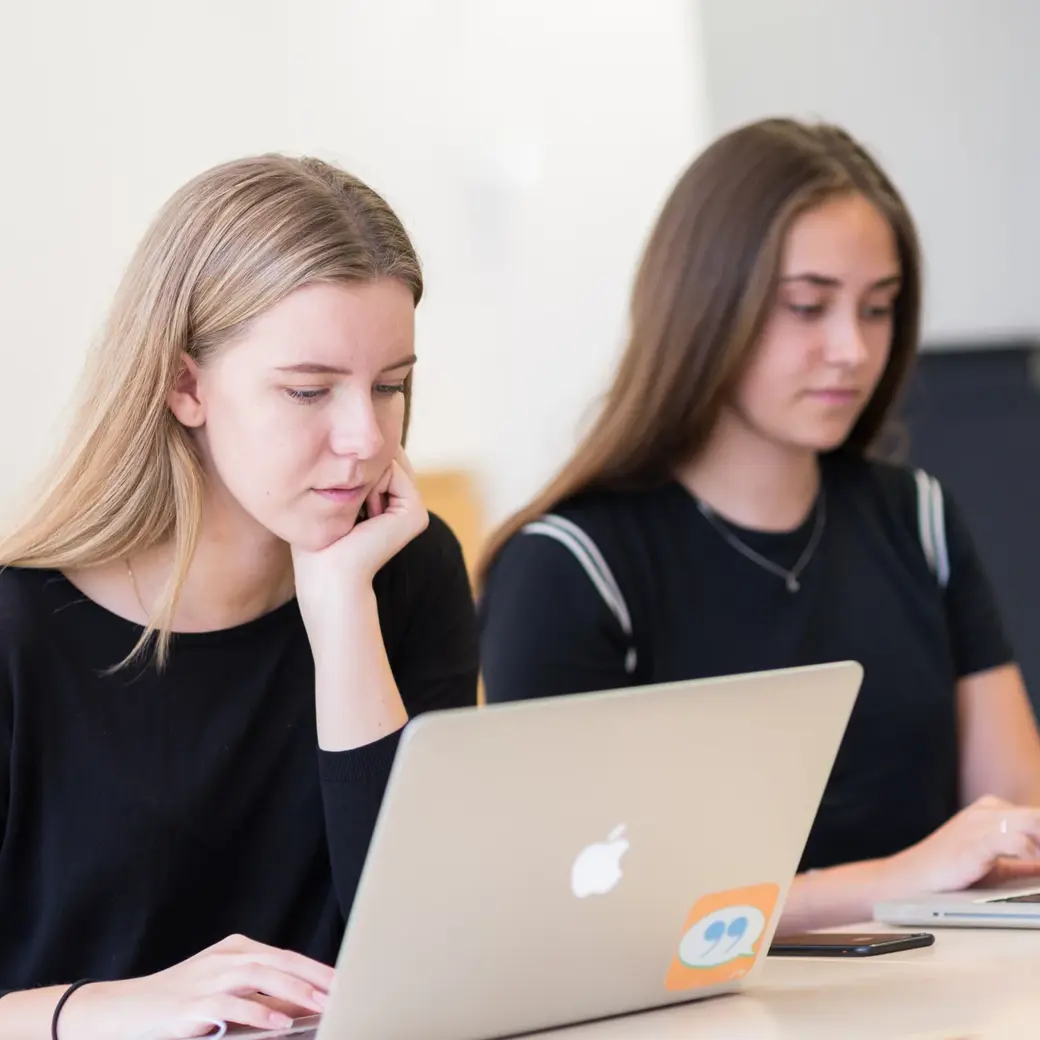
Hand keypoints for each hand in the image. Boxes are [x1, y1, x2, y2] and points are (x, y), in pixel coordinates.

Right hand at [62, 934, 332, 1039]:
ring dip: (295, 990)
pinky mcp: (191, 1004)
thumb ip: (259, 996)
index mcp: (236, 950)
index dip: (318, 969)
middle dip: (316, 976)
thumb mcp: (222, 993)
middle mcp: (225, 957)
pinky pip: (232, 1005)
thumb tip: (300, 1005)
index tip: (346, 981)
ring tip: (322, 1003)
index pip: (287, 956)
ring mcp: (208, 978)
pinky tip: (279, 1022)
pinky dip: (258, 1012)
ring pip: (261, 975)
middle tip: (345, 990)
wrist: (120, 1013)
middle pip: (281, 961)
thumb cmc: (176, 1005)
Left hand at [292, 448, 427, 613]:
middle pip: (383, 457)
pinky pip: (393, 471)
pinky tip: (362, 513)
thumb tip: (350, 441)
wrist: (326, 575)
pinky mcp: (416, 514)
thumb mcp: (328, 498)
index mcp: (388, 503)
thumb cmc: (317, 541)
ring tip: (353, 513)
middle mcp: (404, 505)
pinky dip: (371, 481)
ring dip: (361, 476)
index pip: (374, 460)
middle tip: (343, 506)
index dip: (350, 465)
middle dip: (358, 468)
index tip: (331, 497)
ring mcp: (414, 509)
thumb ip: (344, 471)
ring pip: (387, 460)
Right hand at [881, 795, 1039, 895]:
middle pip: (1037, 815)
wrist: (914, 876)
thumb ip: (1024, 864)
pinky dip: (1030, 852)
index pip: (1037, 817)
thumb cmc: (950, 869)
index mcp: (993, 810)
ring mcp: (979, 825)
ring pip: (1031, 821)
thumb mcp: (995, 863)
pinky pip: (1012, 840)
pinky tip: (1034, 863)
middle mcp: (988, 812)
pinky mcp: (973, 843)